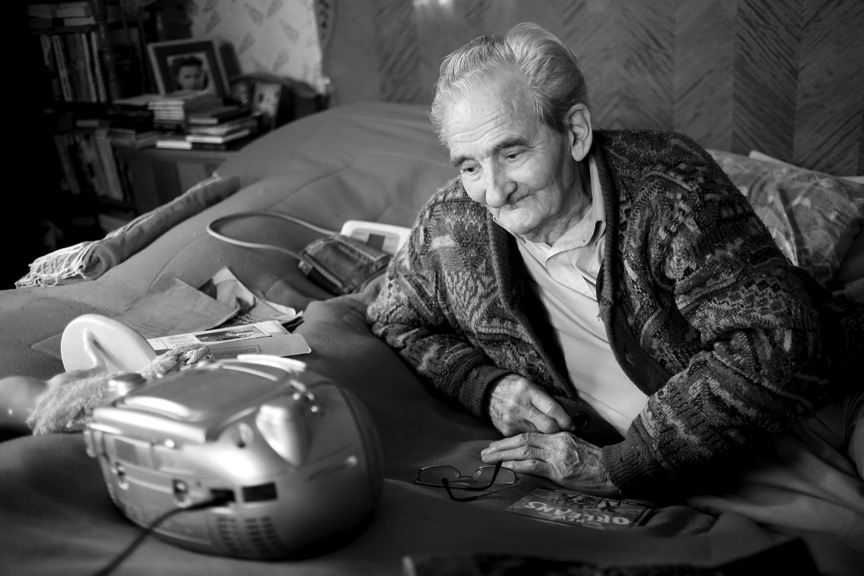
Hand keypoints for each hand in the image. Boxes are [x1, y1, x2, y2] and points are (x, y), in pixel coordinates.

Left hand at [480, 431, 620, 495]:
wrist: (614, 470)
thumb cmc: (596, 463)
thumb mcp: (576, 449)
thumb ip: (558, 449)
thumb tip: (540, 454)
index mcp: (559, 436)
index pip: (529, 435)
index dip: (510, 439)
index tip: (496, 445)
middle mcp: (556, 442)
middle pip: (522, 439)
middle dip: (500, 446)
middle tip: (484, 452)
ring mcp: (557, 456)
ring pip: (524, 450)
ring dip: (503, 455)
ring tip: (489, 459)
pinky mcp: (560, 470)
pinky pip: (534, 465)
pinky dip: (518, 465)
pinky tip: (506, 467)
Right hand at [487, 374, 572, 435]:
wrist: (489, 392)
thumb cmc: (516, 388)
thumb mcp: (532, 386)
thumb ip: (546, 401)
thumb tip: (566, 417)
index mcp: (528, 390)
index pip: (552, 409)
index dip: (565, 420)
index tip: (572, 425)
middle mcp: (519, 405)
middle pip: (548, 427)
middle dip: (558, 430)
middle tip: (562, 430)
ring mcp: (512, 420)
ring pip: (539, 435)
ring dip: (546, 435)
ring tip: (547, 430)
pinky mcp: (506, 431)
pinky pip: (526, 438)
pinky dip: (532, 436)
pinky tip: (532, 431)